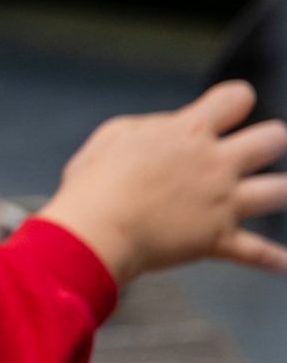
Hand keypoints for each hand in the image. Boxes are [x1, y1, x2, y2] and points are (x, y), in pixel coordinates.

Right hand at [40, 81, 286, 282]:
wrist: (97, 231)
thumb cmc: (95, 182)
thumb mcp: (114, 135)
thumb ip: (151, 127)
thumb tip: (171, 130)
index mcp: (188, 132)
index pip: (234, 98)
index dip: (235, 100)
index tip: (230, 107)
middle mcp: (216, 163)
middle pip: (272, 140)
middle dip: (271, 141)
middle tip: (261, 147)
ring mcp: (223, 202)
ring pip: (280, 191)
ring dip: (281, 190)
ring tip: (279, 191)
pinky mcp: (219, 240)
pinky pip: (258, 252)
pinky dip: (274, 260)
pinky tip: (285, 264)